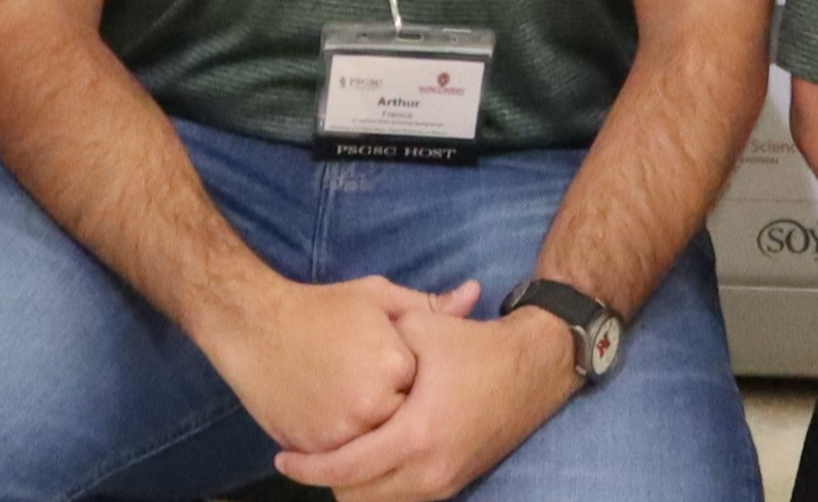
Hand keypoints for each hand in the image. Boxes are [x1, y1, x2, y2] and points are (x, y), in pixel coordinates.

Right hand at [211, 273, 469, 462]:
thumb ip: (428, 307)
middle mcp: (373, 405)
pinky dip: (348, 451)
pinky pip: (345, 462)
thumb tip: (473, 296)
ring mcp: (342, 431)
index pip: (427, 391)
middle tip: (379, 395)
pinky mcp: (314, 447)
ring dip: (376, 440)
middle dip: (402, 417)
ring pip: (376, 450)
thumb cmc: (320, 308)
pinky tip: (342, 424)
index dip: (421, 388)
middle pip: (404, 425)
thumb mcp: (377, 296)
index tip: (414, 379)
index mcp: (395, 365)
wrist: (254, 324)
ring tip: (360, 410)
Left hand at [275, 296, 573, 501]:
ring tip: (336, 453)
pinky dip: (379, 486)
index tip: (282, 456)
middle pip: (357, 498)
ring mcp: (445, 482)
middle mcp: (430, 470)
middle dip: (327, 480)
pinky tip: (369, 456)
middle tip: (308, 453)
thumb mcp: (418, 331)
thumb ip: (374, 348)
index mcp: (416, 435)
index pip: (346, 469)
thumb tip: (329, 360)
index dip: (307, 467)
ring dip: (354, 485)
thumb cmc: (473, 346)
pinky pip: (402, 499)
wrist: (534, 368)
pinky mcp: (454, 484)